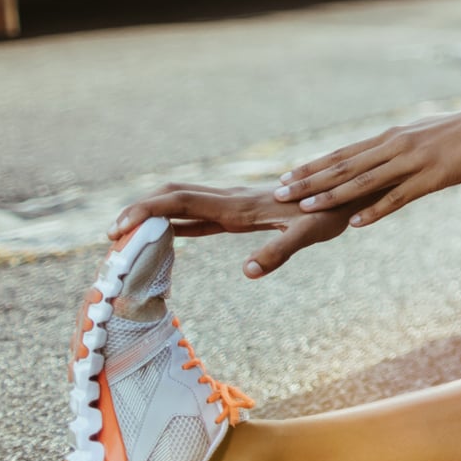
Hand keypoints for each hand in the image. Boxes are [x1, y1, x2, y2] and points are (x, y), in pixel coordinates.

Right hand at [109, 183, 368, 277]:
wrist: (350, 189)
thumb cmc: (333, 212)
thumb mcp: (312, 233)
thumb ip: (281, 249)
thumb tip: (249, 270)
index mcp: (239, 205)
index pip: (182, 201)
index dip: (147, 210)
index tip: (118, 228)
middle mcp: (232, 200)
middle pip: (174, 196)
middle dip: (139, 211)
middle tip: (109, 236)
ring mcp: (236, 206)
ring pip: (184, 203)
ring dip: (153, 215)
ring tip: (124, 238)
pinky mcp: (244, 213)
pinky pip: (201, 216)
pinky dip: (176, 223)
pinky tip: (166, 234)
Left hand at [273, 101, 460, 226]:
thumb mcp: (426, 133)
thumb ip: (403, 145)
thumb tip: (386, 152)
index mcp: (393, 136)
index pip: (344, 152)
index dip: (313, 166)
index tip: (286, 176)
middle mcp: (396, 146)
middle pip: (344, 165)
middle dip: (310, 181)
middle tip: (280, 193)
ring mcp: (413, 162)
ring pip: (363, 180)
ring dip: (332, 195)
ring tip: (306, 207)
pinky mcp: (432, 177)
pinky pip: (398, 197)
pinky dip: (375, 209)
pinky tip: (356, 222)